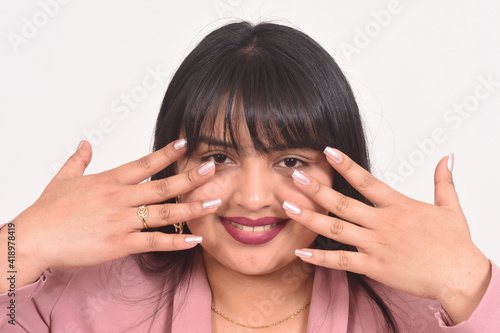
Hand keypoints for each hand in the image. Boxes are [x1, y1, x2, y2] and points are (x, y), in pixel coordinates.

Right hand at [0, 139, 219, 291]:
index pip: (144, 163)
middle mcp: (120, 198)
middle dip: (191, 178)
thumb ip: (78, 160)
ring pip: (164, 213)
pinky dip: (176, 242)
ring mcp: (121, 221)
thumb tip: (85, 143)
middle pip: (162, 186)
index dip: (167, 153)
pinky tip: (195, 240)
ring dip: (192, 208)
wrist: (33, 238)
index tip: (186, 144)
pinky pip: (154, 242)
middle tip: (213, 169)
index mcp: (109, 181)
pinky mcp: (120, 244)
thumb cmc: (47, 210)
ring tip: (214, 202)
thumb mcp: (63, 178)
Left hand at [284, 147, 490, 323]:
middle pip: (342, 203)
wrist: (460, 276)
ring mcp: (376, 245)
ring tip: (287, 207)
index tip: (327, 150)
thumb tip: (448, 157)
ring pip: (336, 229)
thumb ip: (443, 181)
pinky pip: (341, 261)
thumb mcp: (451, 207)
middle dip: (316, 189)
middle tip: (294, 177)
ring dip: (309, 218)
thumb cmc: (455, 244)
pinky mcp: (374, 267)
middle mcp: (382, 222)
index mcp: (397, 205)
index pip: (366, 180)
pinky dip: (320, 257)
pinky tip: (301, 251)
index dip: (345, 165)